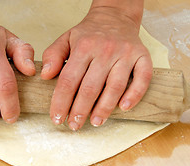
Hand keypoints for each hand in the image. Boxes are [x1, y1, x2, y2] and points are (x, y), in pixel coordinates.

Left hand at [41, 5, 151, 129]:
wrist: (116, 16)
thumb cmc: (89, 33)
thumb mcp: (66, 38)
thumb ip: (53, 55)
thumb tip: (46, 76)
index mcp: (84, 47)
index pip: (69, 80)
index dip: (61, 102)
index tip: (57, 118)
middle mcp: (106, 50)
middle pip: (91, 87)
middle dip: (80, 110)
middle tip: (74, 125)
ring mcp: (126, 54)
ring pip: (115, 86)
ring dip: (104, 108)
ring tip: (95, 122)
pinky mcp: (143, 57)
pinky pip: (142, 78)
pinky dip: (134, 94)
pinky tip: (124, 108)